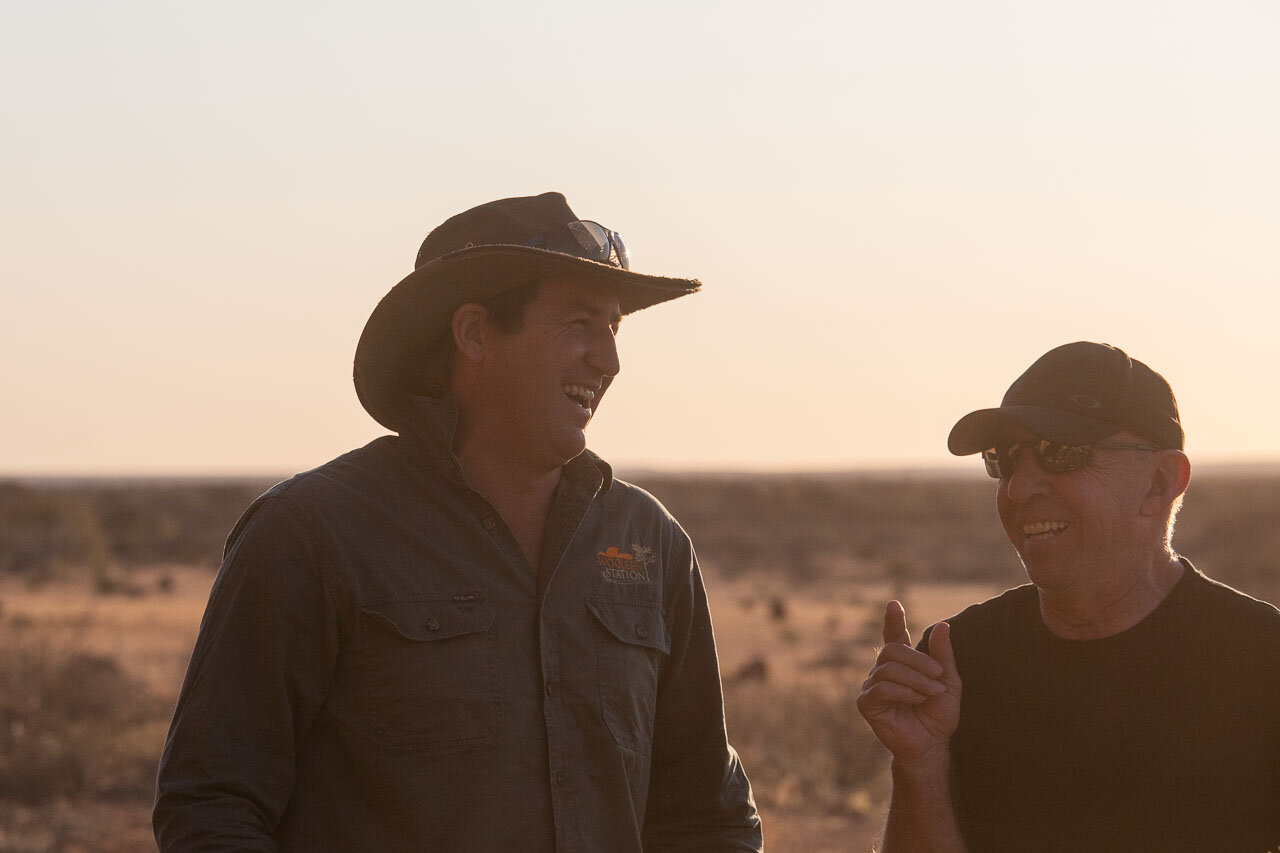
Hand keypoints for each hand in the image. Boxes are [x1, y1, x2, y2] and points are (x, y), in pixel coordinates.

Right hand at [857, 600, 961, 766]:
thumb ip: (943, 655)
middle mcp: (882, 671)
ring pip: (889, 669)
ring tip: (932, 692)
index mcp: (901, 664)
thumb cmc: (939, 714)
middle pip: (892, 651)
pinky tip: (918, 699)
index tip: (894, 604)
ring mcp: (872, 686)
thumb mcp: (948, 682)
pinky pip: (882, 688)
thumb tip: (942, 625)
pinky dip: (904, 691)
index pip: (893, 636)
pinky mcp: (866, 703)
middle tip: (939, 674)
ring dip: (916, 679)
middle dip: (918, 660)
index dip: (893, 620)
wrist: (932, 745)